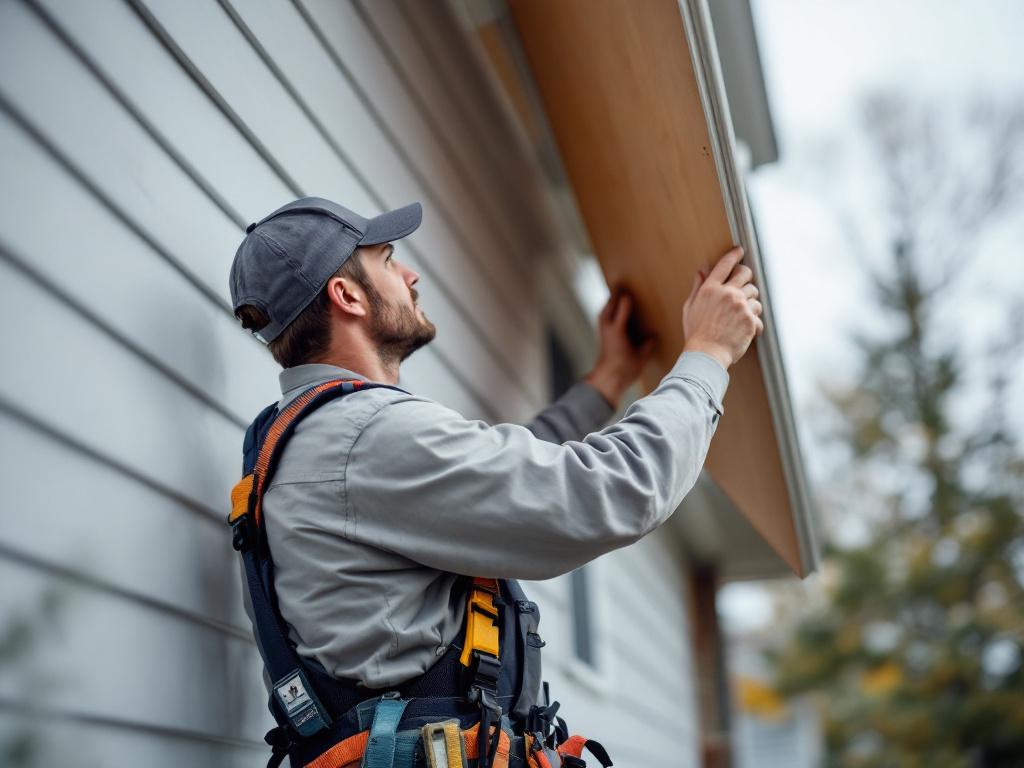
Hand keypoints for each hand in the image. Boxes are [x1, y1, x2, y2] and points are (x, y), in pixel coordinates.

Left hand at [585, 290, 654, 407]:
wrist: (608, 380)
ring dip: (609, 305)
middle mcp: (608, 329)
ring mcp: (603, 333)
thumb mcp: (639, 357)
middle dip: (615, 297)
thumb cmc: (624, 369)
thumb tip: (652, 338)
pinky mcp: (602, 339)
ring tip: (616, 298)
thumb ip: (647, 345)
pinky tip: (613, 315)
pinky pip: (604, 321)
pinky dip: (608, 315)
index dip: (626, 299)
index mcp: (618, 330)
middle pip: (609, 307)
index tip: (631, 292)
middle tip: (620, 287)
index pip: (622, 308)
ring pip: (604, 313)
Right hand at [682, 246, 762, 369]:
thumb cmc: (696, 333)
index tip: (739, 251)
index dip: (734, 255)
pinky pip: (759, 316)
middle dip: (747, 276)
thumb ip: (697, 287)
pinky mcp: (751, 319)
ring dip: (751, 304)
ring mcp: (740, 306)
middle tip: (745, 284)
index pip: (724, 265)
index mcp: (710, 289)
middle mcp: (727, 293)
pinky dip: (754, 324)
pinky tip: (745, 330)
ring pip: (755, 296)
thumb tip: (701, 271)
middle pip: (746, 274)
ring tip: (741, 317)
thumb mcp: (690, 307)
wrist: (706, 354)